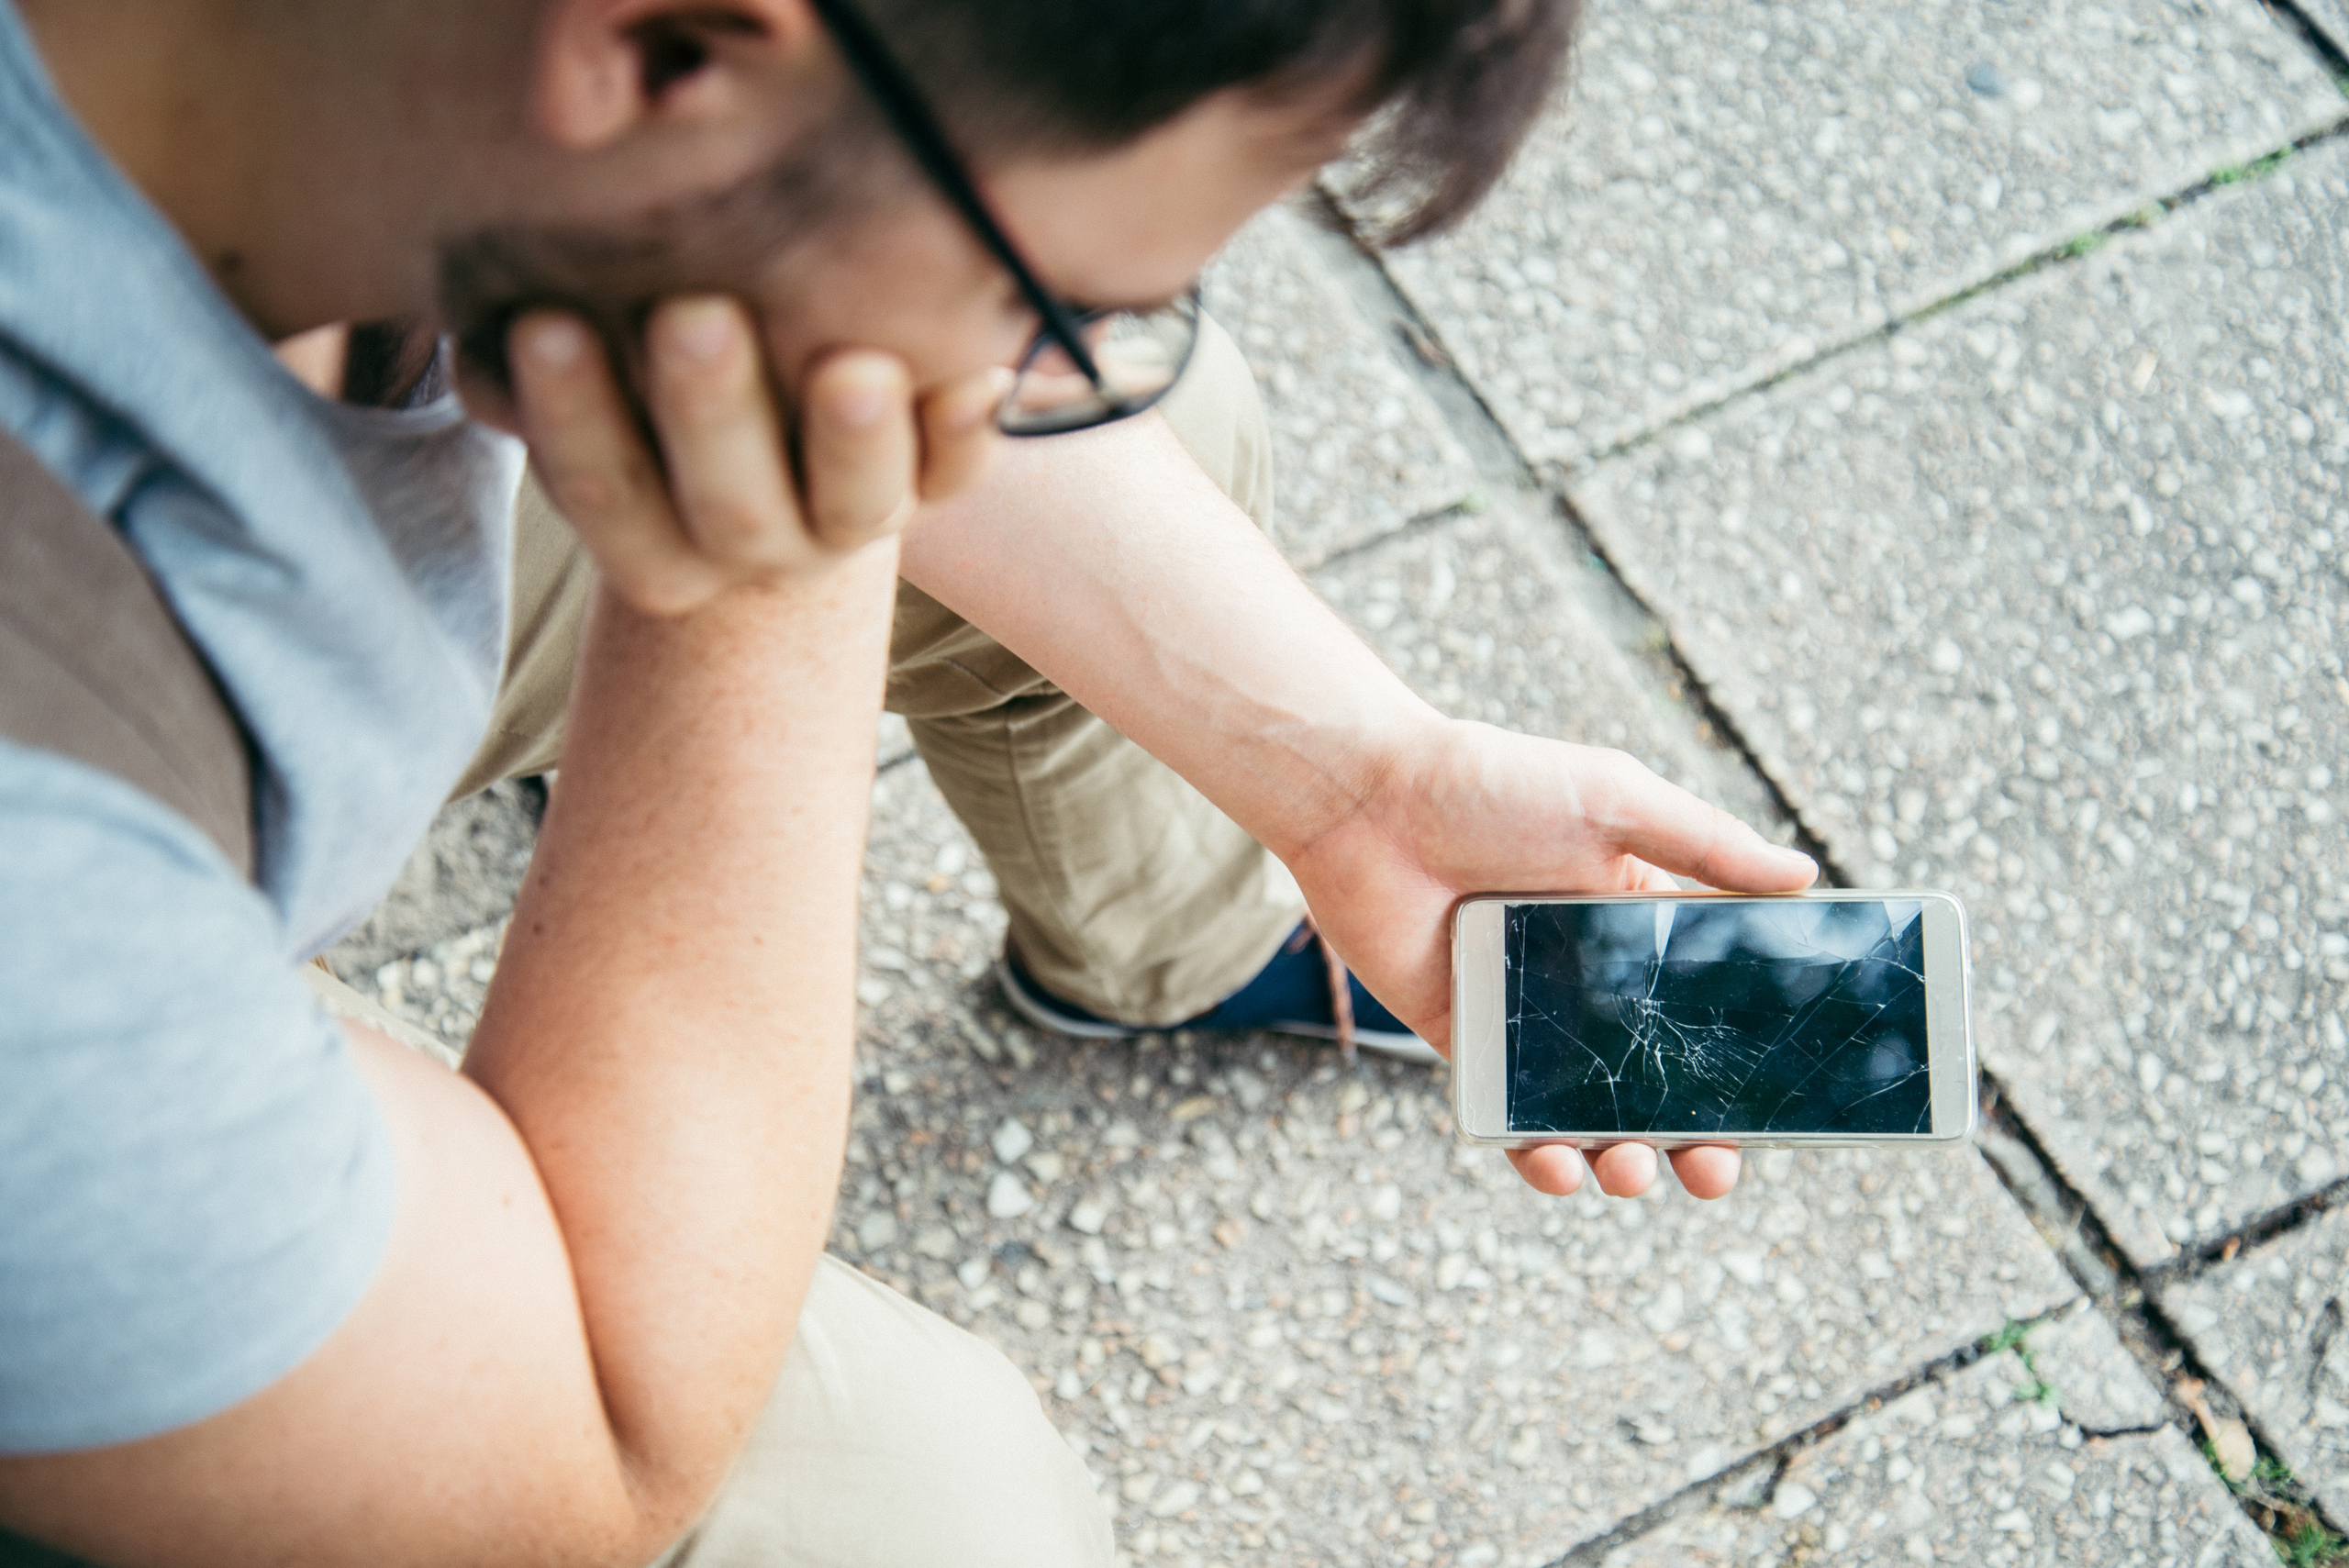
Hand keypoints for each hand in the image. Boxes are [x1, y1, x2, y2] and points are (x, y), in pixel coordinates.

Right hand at [488, 299, 1008, 615]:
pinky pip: (959, 477)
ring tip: (851, 369)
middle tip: (692, 315)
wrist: (777, 421)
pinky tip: (976, 375)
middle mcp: (760, 547)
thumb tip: (486, 337)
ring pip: (854, 506)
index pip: (609, 494)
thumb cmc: (646, 380)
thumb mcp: (587, 373)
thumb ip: (533, 363)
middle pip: (733, 508)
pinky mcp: (935, 485)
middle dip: (709, 413)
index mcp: (658, 541)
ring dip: (853, 440)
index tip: (543, 323)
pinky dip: (966, 432)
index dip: (575, 421)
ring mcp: (854, 522)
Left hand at [1283, 720, 1817, 1202]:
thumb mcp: (1617, 798)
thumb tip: (1806, 875)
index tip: (1786, 1112)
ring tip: (1631, 1167)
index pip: (1713, 1009)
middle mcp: (1589, 979)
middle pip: (1661, 1081)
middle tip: (1713, 1170)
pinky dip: (1536, 1153)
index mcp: (1638, 924)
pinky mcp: (1462, 1039)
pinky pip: (1507, 1112)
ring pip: (1588, 1112)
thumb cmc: (1493, 783)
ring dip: (1621, 1157)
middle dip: (1696, 1139)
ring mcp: (1526, 1016)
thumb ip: (1707, 845)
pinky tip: (1557, 1164)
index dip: (1749, 1066)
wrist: (1368, 800)